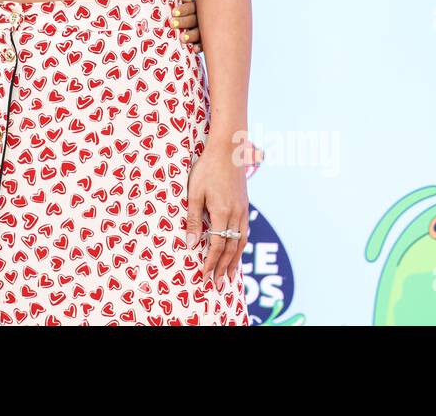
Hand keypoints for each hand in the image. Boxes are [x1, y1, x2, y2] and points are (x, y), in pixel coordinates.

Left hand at [173, 0, 201, 53]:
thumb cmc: (174, 5)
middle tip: (172, 24)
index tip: (173, 12)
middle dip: (183, 22)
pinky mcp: (203, 40)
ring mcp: (202, 29)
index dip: (184, 9)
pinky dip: (200, 46)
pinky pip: (203, 44)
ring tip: (182, 38)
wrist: (175, 21)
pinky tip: (194, 49)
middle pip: (194, 19)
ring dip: (192, 35)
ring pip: (199, 32)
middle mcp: (199, 17)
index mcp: (194, 5)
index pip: (191, 6)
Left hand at [185, 147, 248, 284]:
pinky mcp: (245, 205)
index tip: (204, 276)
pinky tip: (237, 252)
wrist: (228, 150)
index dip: (210, 263)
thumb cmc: (207, 168)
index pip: (216, 245)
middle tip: (218, 285)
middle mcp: (236, 215)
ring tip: (230, 276)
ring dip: (235, 261)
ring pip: (241, 242)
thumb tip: (190, 243)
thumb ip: (194, 219)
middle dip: (223, 268)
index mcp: (222, 213)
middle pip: (231, 249)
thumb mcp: (194, 192)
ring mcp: (243, 210)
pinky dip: (240, 247)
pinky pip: (244, 232)